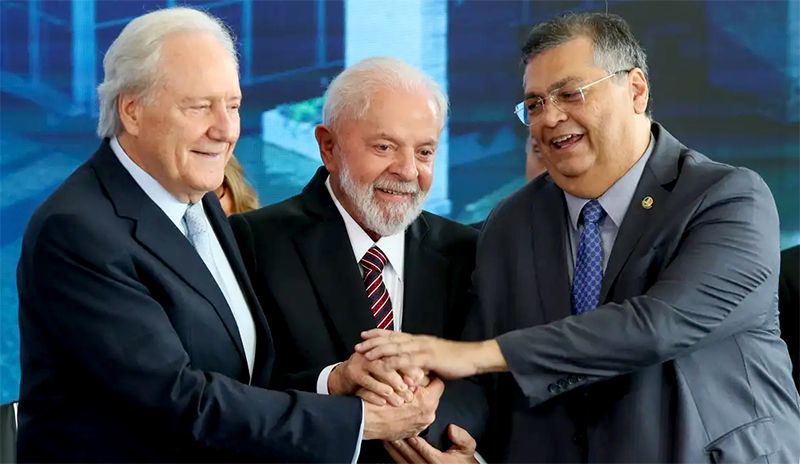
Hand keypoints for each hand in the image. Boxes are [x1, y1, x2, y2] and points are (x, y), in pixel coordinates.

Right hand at [329, 351, 424, 404]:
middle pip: (391, 357)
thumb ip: (402, 372)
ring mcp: (362, 360)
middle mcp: (373, 352)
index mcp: (383, 349)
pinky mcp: (352, 372)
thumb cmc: (368, 375)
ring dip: (391, 381)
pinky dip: (376, 389)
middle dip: (404, 372)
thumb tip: (424, 378)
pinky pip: (365, 380)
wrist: (342, 378)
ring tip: (402, 393)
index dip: (412, 364)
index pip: (401, 352)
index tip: (423, 376)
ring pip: (379, 367)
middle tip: (414, 386)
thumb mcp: (385, 371)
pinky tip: (385, 397)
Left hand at [356, 330, 498, 379]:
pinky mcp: (428, 358)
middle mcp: (418, 341)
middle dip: (373, 341)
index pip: (394, 334)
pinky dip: (393, 361)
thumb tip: (411, 366)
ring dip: (379, 350)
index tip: (364, 334)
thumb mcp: (434, 358)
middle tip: (358, 345)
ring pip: (396, 347)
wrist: (472, 357)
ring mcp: (422, 348)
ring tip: (365, 354)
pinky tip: (383, 364)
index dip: (378, 334)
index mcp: (418, 340)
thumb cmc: (455, 359)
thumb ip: (421, 360)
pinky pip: (407, 359)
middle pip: (391, 339)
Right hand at [363, 377, 444, 440]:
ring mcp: (420, 425)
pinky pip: (416, 418)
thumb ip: (413, 376)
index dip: (429, 376)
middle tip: (409, 385)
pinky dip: (410, 413)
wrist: (364, 422)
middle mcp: (427, 415)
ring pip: (424, 407)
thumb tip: (422, 372)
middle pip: (432, 396)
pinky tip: (399, 409)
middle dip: (423, 390)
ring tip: (403, 398)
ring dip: (416, 402)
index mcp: (427, 401)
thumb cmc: (377, 401)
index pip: (438, 383)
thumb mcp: (396, 381)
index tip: (422, 375)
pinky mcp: (412, 432)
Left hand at [384, 424, 477, 462]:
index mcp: (439, 462)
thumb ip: (462, 437)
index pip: (423, 450)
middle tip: (391, 432)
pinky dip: (396, 457)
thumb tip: (451, 429)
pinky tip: (390, 449)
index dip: (414, 440)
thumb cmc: (463, 462)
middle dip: (400, 443)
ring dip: (395, 451)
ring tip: (387, 439)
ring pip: (404, 462)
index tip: (407, 430)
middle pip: (410, 455)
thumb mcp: (468, 448)